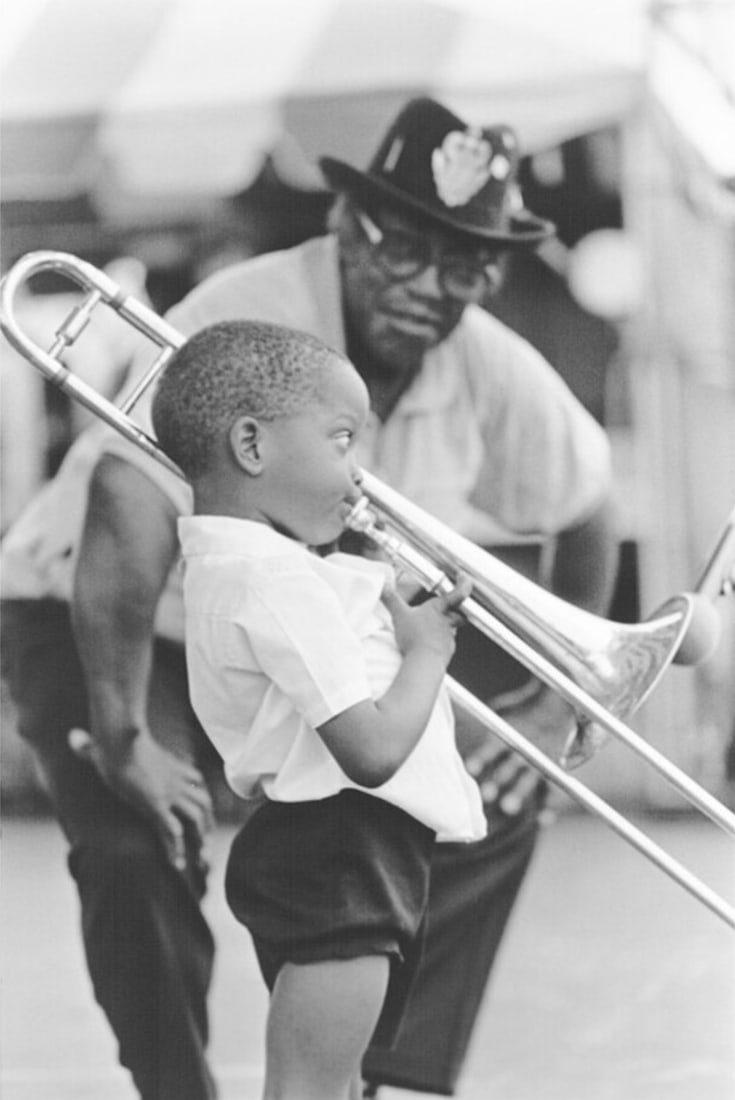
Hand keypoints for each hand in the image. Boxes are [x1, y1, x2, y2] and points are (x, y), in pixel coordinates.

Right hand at [69, 727, 213, 869]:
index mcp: (171, 765)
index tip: (200, 815)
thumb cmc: (111, 737)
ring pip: (196, 817)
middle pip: (204, 802)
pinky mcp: (156, 804)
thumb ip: (92, 745)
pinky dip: (176, 849)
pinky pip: (173, 831)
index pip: (197, 782)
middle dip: (207, 825)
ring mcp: (168, 792)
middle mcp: (176, 779)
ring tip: (197, 860)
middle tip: (205, 846)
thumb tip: (72, 737)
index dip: (200, 798)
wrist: (118, 738)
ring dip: (199, 839)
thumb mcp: (110, 742)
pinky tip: (175, 864)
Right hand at [381, 576, 470, 664]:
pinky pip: (445, 646)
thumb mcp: (399, 615)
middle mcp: (446, 622)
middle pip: (458, 614)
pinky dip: (439, 645)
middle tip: (450, 609)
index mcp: (437, 610)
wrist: (425, 661)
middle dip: (455, 611)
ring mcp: (448, 638)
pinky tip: (428, 647)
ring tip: (431, 631)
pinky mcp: (446, 652)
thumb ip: (391, 600)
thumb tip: (383, 586)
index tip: (464, 577)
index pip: (457, 593)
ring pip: (452, 630)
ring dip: (444, 628)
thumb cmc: (415, 637)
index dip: (463, 584)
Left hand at [461, 681, 576, 815]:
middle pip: (511, 765)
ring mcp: (542, 760)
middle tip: (485, 795)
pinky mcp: (557, 770)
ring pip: (531, 778)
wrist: (560, 703)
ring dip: (519, 792)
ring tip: (507, 808)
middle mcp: (525, 747)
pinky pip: (556, 790)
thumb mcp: (500, 711)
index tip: (469, 769)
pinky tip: (542, 820)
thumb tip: (445, 716)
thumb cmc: (520, 712)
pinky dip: (550, 805)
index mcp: (510, 732)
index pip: (493, 745)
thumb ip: (479, 721)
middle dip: (499, 779)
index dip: (481, 757)